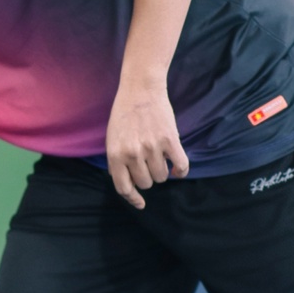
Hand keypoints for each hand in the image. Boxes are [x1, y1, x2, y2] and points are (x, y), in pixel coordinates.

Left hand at [106, 78, 188, 209]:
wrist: (141, 89)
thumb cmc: (124, 113)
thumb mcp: (112, 138)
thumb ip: (116, 160)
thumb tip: (124, 181)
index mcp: (115, 155)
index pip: (123, 187)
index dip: (133, 198)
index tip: (141, 203)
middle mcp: (132, 154)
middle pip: (146, 183)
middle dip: (148, 177)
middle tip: (149, 163)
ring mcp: (151, 148)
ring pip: (162, 176)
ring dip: (163, 171)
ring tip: (160, 157)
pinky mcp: (170, 141)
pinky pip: (181, 166)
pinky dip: (181, 171)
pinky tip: (178, 169)